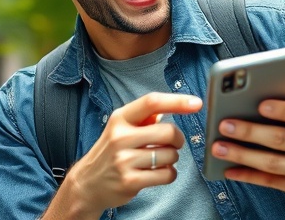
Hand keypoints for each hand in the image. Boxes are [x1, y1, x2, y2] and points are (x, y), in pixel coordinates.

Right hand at [59, 92, 201, 213]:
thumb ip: (144, 117)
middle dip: (177, 139)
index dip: (177, 101)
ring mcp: (124, 160)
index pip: (151, 102)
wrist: (88, 183)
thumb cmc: (110, 151)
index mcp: (120, 118)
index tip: (196, 103)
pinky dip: (169, 173)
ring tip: (159, 160)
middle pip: (168, 131)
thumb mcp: (120, 127)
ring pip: (170, 155)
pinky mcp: (130, 181)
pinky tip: (158, 172)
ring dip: (172, 158)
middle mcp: (120, 137)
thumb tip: (171, 106)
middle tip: (173, 144)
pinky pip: (167, 175)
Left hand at [208, 90, 284, 204]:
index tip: (259, 104)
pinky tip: (230, 170)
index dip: (284, 110)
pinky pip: (274, 183)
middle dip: (250, 132)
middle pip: (283, 139)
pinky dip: (249, 176)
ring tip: (218, 147)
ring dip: (242, 155)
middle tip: (224, 124)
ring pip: (274, 163)